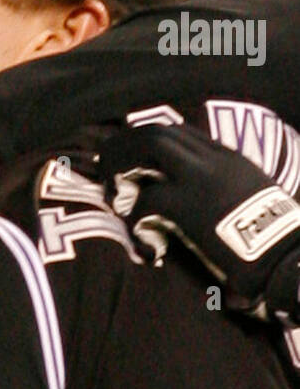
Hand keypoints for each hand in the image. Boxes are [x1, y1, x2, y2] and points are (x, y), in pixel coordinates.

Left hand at [100, 123, 299, 322]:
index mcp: (228, 158)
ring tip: (111, 189)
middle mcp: (214, 160)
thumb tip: (201, 201)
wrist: (290, 257)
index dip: (146, 142)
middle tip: (107, 168)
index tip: (130, 159)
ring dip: (122, 164)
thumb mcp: (251, 196)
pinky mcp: (191, 206)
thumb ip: (225, 187)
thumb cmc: (274, 237)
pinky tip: (137, 230)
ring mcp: (202, 179)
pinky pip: (147, 197)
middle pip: (158, 131)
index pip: (179, 132)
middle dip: (125, 146)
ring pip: (150, 147)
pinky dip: (133, 211)